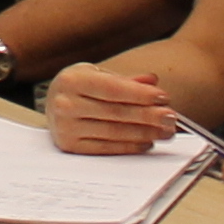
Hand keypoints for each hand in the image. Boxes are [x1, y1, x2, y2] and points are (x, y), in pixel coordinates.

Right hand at [40, 61, 171, 153]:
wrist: (52, 102)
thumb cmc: (81, 86)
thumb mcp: (99, 74)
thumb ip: (126, 80)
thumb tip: (153, 81)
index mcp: (72, 80)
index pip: (113, 89)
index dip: (140, 94)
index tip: (164, 98)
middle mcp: (65, 104)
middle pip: (116, 112)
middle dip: (148, 116)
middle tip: (171, 118)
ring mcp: (65, 128)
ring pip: (113, 132)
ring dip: (144, 133)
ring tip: (165, 132)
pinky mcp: (69, 146)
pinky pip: (106, 148)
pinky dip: (129, 146)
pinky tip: (147, 142)